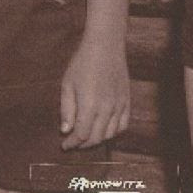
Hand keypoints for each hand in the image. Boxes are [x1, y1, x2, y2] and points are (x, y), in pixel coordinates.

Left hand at [59, 31, 129, 149]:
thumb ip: (66, 109)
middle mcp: (107, 109)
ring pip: (110, 134)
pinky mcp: (127, 102)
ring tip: (87, 137)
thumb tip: (66, 130)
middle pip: (96, 138)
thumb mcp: (67, 84)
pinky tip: (104, 130)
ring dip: (98, 139)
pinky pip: (123, 125)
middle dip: (83, 144)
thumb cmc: (82, 63)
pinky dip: (113, 132)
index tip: (65, 145)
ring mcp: (119, 106)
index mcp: (89, 105)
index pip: (82, 134)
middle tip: (73, 143)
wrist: (105, 47)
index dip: (73, 143)